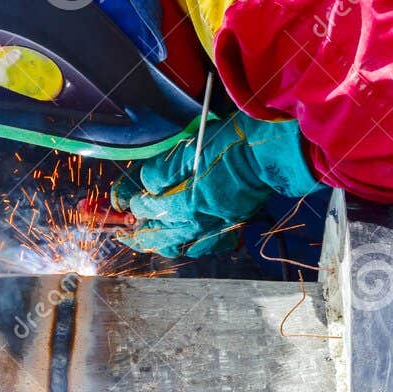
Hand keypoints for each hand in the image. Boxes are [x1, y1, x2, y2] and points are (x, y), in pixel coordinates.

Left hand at [113, 114, 323, 258]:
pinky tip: (184, 240)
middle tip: (123, 234)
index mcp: (185, 203)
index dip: (132, 203)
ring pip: (178, 245)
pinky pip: (203, 245)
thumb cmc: (231, 146)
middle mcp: (198, 222)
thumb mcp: (189, 150)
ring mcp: (215, 228)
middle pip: (157, 238)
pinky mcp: (229, 227)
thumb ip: (163, 171)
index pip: (148, 209)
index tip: (124, 199)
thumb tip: (145, 185)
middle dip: (136, 236)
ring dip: (159, 243)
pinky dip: (189, 244)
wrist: (269, 156)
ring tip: (147, 239)